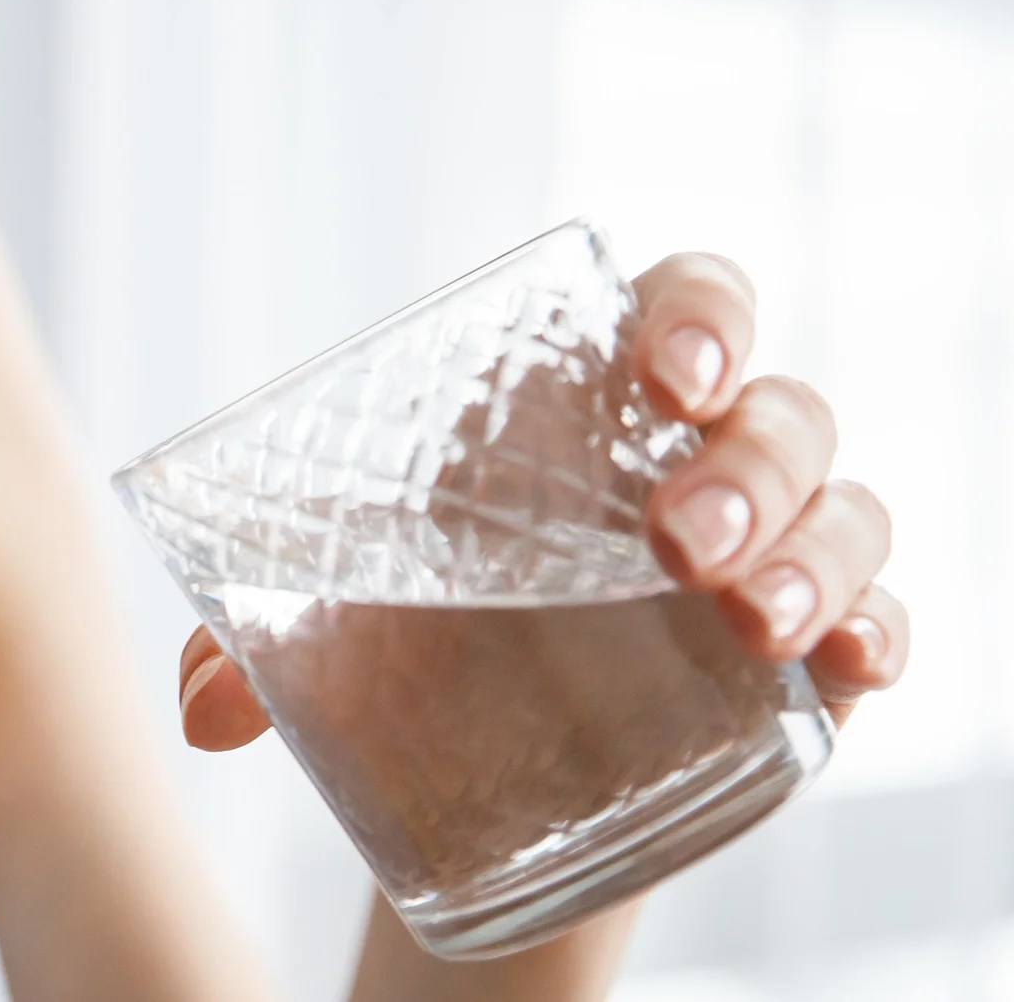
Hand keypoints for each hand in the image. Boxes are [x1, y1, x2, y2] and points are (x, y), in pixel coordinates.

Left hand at [177, 250, 907, 749]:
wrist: (467, 774)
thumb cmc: (411, 645)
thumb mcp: (326, 632)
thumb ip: (248, 647)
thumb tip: (201, 712)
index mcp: (583, 410)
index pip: (682, 307)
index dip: (696, 316)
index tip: (666, 372)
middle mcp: (692, 462)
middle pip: (777, 412)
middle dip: (745, 463)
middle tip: (673, 540)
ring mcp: (762, 558)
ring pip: (844, 509)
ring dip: (812, 553)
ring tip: (747, 620)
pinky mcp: (803, 661)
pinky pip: (880, 618)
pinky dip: (877, 630)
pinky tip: (849, 664)